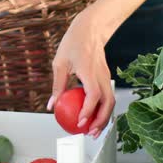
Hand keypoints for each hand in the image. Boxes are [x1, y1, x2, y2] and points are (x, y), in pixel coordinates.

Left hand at [47, 8, 115, 138]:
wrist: (91, 29)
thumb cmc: (74, 43)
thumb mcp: (60, 63)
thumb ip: (57, 86)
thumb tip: (51, 105)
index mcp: (89, 71)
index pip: (93, 96)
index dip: (88, 111)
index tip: (80, 122)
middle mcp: (101, 76)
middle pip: (107, 103)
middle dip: (101, 121)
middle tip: (90, 133)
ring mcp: (106, 77)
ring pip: (111, 102)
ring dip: (105, 118)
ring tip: (94, 129)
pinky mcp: (107, 77)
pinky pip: (108, 96)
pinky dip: (104, 109)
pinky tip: (95, 116)